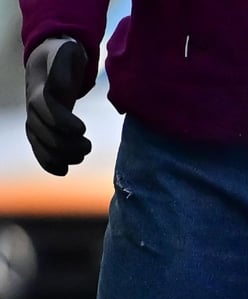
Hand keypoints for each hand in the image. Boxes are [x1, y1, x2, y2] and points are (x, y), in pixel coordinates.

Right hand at [25, 37, 91, 175]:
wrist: (49, 59)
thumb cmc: (63, 55)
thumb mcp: (66, 52)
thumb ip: (63, 67)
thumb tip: (63, 90)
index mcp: (40, 87)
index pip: (46, 108)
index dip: (61, 121)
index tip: (81, 130)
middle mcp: (33, 105)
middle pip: (43, 131)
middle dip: (65, 143)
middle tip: (87, 147)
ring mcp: (35, 117)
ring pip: (40, 142)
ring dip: (60, 155)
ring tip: (81, 157)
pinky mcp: (40, 126)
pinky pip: (38, 147)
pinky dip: (48, 162)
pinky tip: (63, 171)